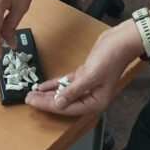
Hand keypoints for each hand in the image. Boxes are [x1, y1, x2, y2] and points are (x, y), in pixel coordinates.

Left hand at [25, 24, 141, 115]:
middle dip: (45, 101)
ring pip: (63, 93)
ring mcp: (87, 86)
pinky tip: (42, 86)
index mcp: (96, 102)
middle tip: (28, 99)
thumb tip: (58, 104)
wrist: (121, 41)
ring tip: (32, 94)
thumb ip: (73, 91)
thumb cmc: (110, 58)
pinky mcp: (84, 75)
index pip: (67, 108)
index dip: (49, 106)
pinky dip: (55, 84)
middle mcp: (91, 97)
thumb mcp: (90, 75)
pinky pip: (66, 83)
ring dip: (48, 93)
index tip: (33, 102)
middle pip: (64, 102)